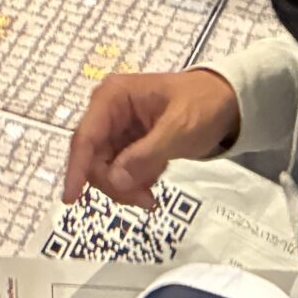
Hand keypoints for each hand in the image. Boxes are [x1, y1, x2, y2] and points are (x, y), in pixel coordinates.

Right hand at [60, 68, 241, 207]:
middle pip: (93, 158)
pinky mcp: (126, 143)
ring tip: (151, 196)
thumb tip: (115, 180)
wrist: (226, 101)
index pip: (86, 136)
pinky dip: (132, 183)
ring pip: (104, 169)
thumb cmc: (203, 105)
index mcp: (113, 97)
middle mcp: (107, 112)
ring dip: (124, 187)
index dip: (77, 169)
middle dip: (114, 183)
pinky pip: (118, 171)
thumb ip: (146, 155)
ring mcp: (116, 128)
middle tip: (144, 200)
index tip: (71, 198)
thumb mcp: (179, 129)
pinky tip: (153, 183)